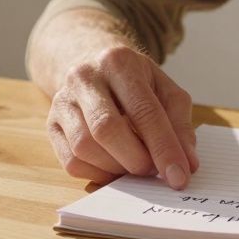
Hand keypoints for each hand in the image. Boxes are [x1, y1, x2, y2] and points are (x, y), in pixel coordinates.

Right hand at [46, 45, 197, 188]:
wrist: (92, 63)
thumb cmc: (135, 81)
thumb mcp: (165, 90)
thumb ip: (179, 125)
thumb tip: (187, 164)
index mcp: (119, 62)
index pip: (144, 111)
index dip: (164, 148)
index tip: (179, 177)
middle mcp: (84, 77)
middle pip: (107, 129)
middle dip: (136, 160)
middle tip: (154, 172)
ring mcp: (62, 100)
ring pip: (84, 147)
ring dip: (116, 168)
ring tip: (135, 166)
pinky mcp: (51, 123)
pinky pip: (71, 161)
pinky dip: (97, 173)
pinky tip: (114, 167)